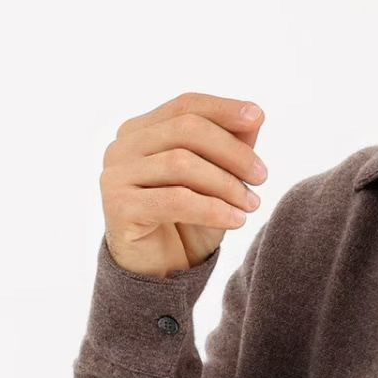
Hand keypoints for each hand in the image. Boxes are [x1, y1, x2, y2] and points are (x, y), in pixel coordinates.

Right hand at [100, 92, 269, 277]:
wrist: (160, 272)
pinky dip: (213, 208)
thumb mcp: (216, 180)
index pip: (185, 105)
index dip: (222, 108)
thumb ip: (230, 146)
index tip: (256, 117)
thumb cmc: (188, 221)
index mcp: (141, 130)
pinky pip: (175, 199)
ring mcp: (115, 175)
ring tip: (251, 204)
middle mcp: (122, 147)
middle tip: (262, 176)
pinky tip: (236, 220)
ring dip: (226, 183)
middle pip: (185, 129)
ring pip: (181, 162)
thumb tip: (255, 115)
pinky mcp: (118, 206)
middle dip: (232, 151)